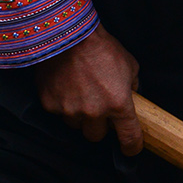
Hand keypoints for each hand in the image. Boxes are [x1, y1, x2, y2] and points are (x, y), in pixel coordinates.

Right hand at [35, 26, 141, 153]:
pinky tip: (64, 85)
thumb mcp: (129, 64)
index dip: (131, 147)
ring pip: (75, 125)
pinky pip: (57, 112)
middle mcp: (95, 113)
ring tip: (79, 93)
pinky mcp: (50, 104)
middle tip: (98, 110)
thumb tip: (132, 93)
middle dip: (98, 127)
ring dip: (79, 116)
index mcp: (119, 104)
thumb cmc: (102, 46)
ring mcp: (70, 110)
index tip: (130, 149)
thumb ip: (132, 84)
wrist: (67, 33)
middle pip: (96, 137)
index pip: (129, 138)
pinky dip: (61, 103)